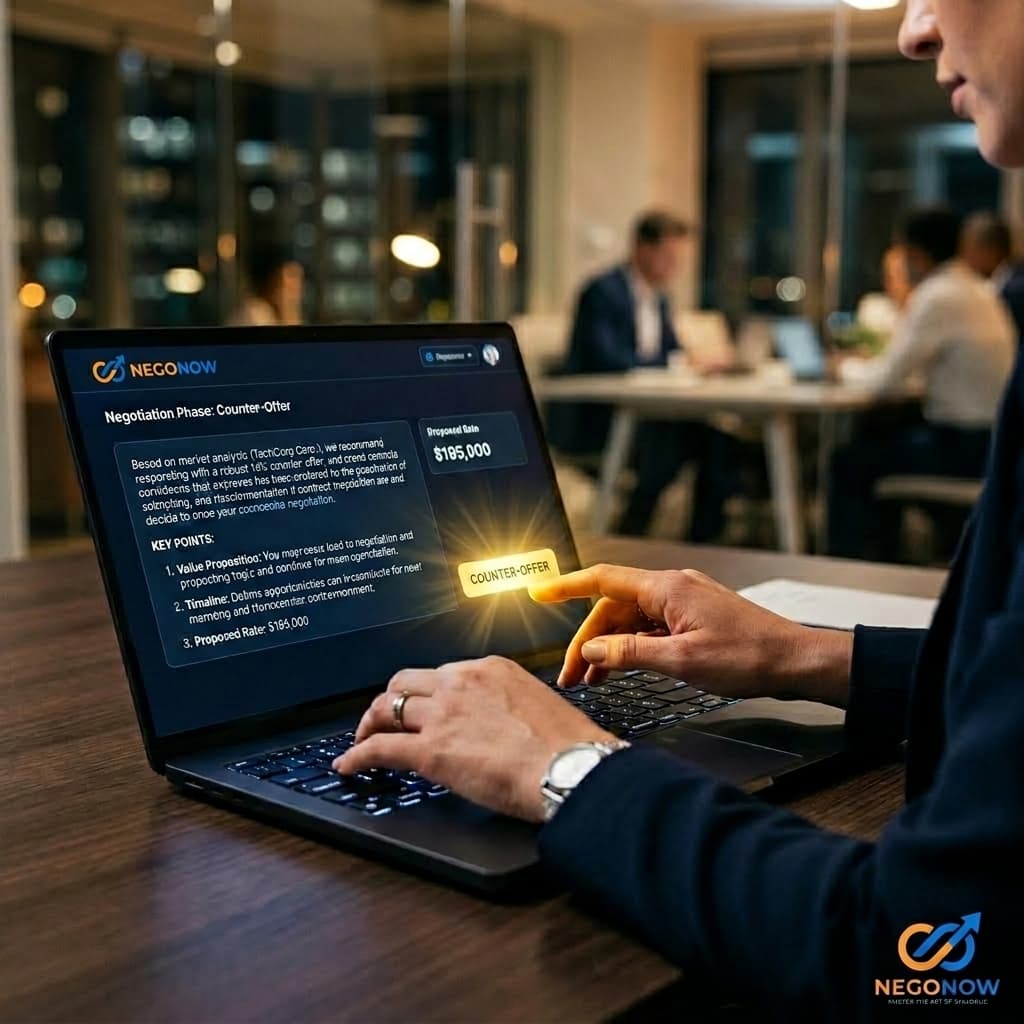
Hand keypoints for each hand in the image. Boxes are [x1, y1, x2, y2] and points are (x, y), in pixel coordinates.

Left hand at [332, 656, 613, 822]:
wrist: (571, 767)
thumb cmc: (567, 745)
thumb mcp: (536, 703)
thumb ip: (505, 704)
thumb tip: (495, 723)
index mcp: (489, 668)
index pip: (442, 674)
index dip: (425, 693)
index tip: (422, 705)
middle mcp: (461, 683)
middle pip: (405, 683)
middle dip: (390, 700)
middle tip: (384, 718)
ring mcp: (443, 715)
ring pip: (387, 709)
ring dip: (370, 724)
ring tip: (363, 738)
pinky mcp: (430, 751)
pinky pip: (380, 748)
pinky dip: (358, 756)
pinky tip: (349, 765)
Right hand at [530, 564, 852, 704]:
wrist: (796, 661)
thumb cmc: (750, 657)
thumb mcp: (682, 662)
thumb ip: (631, 654)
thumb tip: (594, 650)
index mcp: (667, 589)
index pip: (603, 580)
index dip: (566, 585)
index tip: (539, 592)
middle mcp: (672, 588)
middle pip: (613, 607)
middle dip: (588, 639)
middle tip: (571, 675)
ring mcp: (684, 602)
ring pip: (631, 620)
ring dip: (609, 646)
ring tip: (593, 679)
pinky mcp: (693, 618)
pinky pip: (651, 628)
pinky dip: (632, 647)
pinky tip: (623, 669)